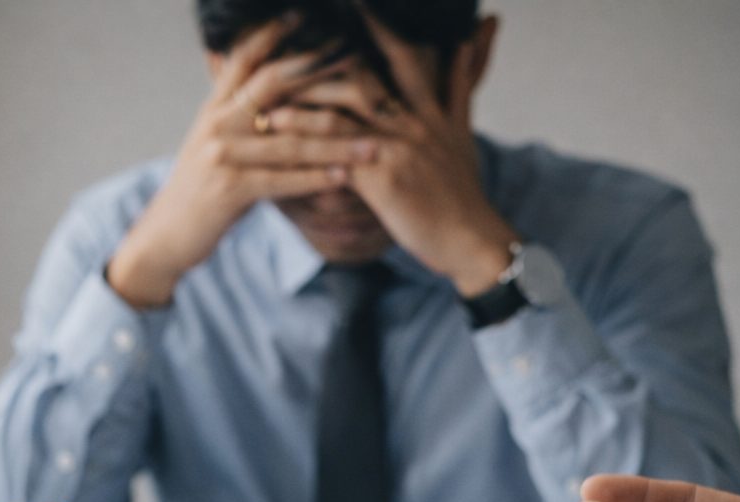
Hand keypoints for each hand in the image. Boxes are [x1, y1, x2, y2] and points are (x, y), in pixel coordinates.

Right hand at [106, 16, 375, 306]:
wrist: (166, 236)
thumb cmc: (200, 192)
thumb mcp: (214, 145)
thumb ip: (238, 117)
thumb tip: (270, 94)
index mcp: (215, 108)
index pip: (244, 58)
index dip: (273, 35)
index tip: (304, 17)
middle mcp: (218, 123)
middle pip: (272, 83)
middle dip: (319, 71)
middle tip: (359, 64)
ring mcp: (223, 154)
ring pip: (290, 141)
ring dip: (336, 144)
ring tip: (373, 145)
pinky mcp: (230, 188)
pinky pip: (283, 180)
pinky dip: (316, 180)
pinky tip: (344, 178)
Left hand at [292, 13, 517, 294]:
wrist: (472, 240)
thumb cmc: (461, 194)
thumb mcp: (463, 132)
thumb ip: (460, 86)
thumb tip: (473, 38)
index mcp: (431, 108)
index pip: (403, 56)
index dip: (379, 27)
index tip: (353, 4)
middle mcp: (414, 120)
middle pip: (364, 73)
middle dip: (325, 54)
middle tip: (289, 40)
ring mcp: (398, 146)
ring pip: (344, 107)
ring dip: (302, 93)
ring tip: (266, 85)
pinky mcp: (382, 176)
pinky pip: (333, 149)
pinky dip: (302, 134)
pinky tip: (274, 127)